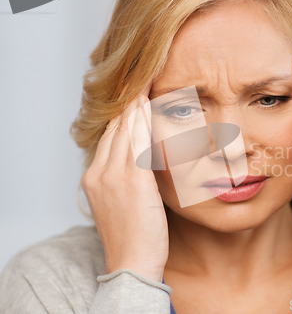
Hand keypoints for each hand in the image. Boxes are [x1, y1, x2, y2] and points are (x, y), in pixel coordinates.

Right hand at [80, 81, 168, 281]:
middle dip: (127, 104)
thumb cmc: (132, 235)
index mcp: (93, 178)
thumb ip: (125, 178)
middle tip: (138, 80)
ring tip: (144, 84)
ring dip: (135, 105)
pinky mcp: (132, 179)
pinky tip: (148, 104)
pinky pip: (137, 141)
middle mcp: (99, 172)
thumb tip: (140, 158)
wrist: (132, 261)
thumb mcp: (120, 203)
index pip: (109, 137)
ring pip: (124, 130)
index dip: (121, 115)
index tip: (132, 97)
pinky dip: (142, 120)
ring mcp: (113, 175)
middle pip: (114, 128)